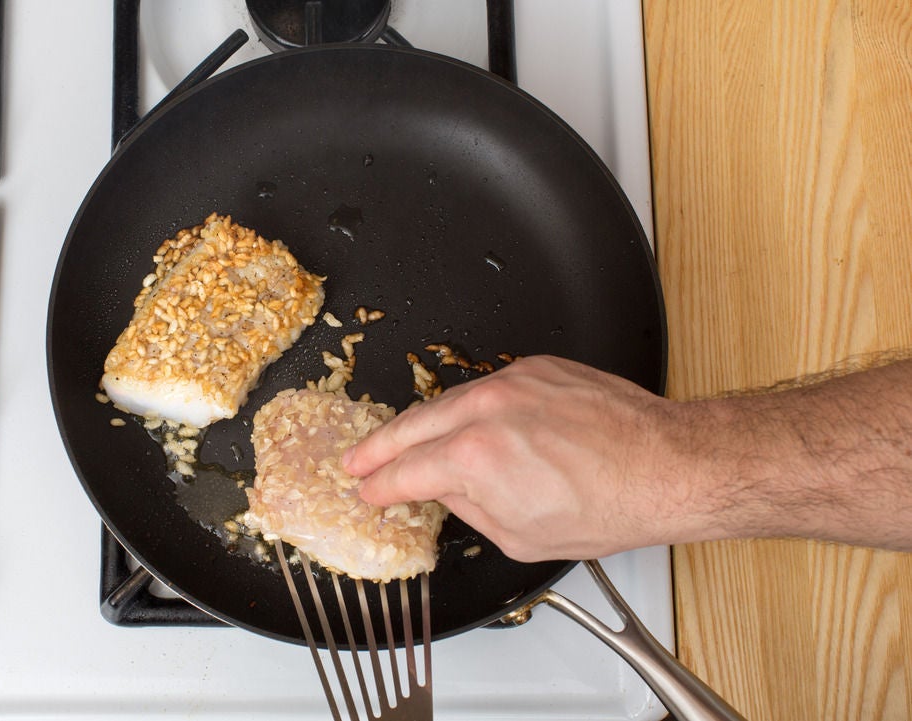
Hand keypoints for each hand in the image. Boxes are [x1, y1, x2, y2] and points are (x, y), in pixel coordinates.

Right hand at [345, 355, 698, 560]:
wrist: (666, 467)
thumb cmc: (606, 507)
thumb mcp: (520, 536)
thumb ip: (468, 509)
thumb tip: (446, 492)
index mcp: (474, 458)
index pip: (406, 472)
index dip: (380, 486)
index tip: (368, 491)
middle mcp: (486, 410)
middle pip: (411, 426)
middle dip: (378, 446)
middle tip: (357, 460)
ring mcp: (512, 382)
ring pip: (448, 401)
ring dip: (422, 423)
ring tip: (405, 441)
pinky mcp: (537, 368)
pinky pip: (488, 387)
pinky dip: (470, 406)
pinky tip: (464, 422)